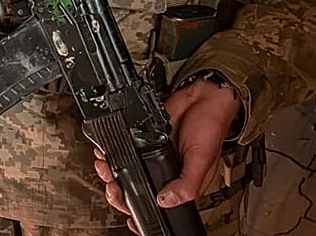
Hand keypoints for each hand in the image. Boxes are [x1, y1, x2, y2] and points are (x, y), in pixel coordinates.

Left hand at [93, 78, 242, 222]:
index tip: (128, 216)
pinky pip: (124, 149)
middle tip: (112, 186)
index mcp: (179, 185)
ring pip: (125, 172)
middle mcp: (164, 173)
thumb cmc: (210, 129)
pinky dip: (111, 152)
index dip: (140, 213)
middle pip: (135, 191)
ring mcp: (151, 157)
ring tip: (105, 167)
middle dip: (118, 192)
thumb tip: (166, 201)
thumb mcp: (202, 161)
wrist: (202, 98)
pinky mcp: (143, 140)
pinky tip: (106, 152)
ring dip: (111, 172)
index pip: (157, 206)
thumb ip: (187, 183)